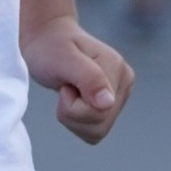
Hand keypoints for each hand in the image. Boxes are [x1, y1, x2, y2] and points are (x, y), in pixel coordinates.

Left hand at [24, 16, 134, 145]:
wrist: (46, 39)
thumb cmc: (51, 46)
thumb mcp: (64, 59)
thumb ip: (88, 78)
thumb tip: (108, 102)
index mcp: (118, 69)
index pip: (99, 112)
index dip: (73, 105)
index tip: (65, 82)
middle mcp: (124, 82)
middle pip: (99, 125)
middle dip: (72, 112)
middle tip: (64, 87)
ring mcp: (118, 95)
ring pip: (97, 132)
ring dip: (72, 117)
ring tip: (68, 91)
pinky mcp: (109, 106)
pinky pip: (94, 131)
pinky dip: (75, 121)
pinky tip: (72, 100)